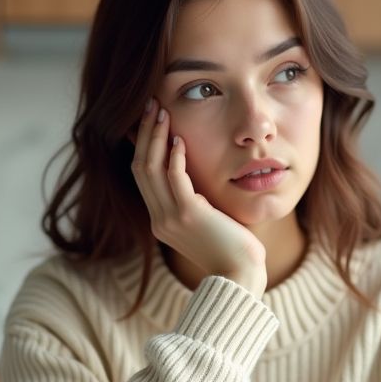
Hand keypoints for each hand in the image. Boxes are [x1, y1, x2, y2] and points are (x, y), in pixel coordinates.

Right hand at [131, 99, 266, 297]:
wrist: (240, 276)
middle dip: (145, 133)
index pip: (142, 176)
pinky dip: (175, 156)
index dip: (141, 145)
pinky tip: (181, 138)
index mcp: (160, 221)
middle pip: (140, 167)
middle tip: (151, 105)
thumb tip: (195, 183)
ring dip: (156, 137)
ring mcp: (170, 218)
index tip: (147, 121)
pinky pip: (174, 178)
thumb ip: (195, 203)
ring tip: (161, 111)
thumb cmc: (232, 250)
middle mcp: (159, 219)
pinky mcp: (188, 215)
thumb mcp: (206, 222)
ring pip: (151, 168)